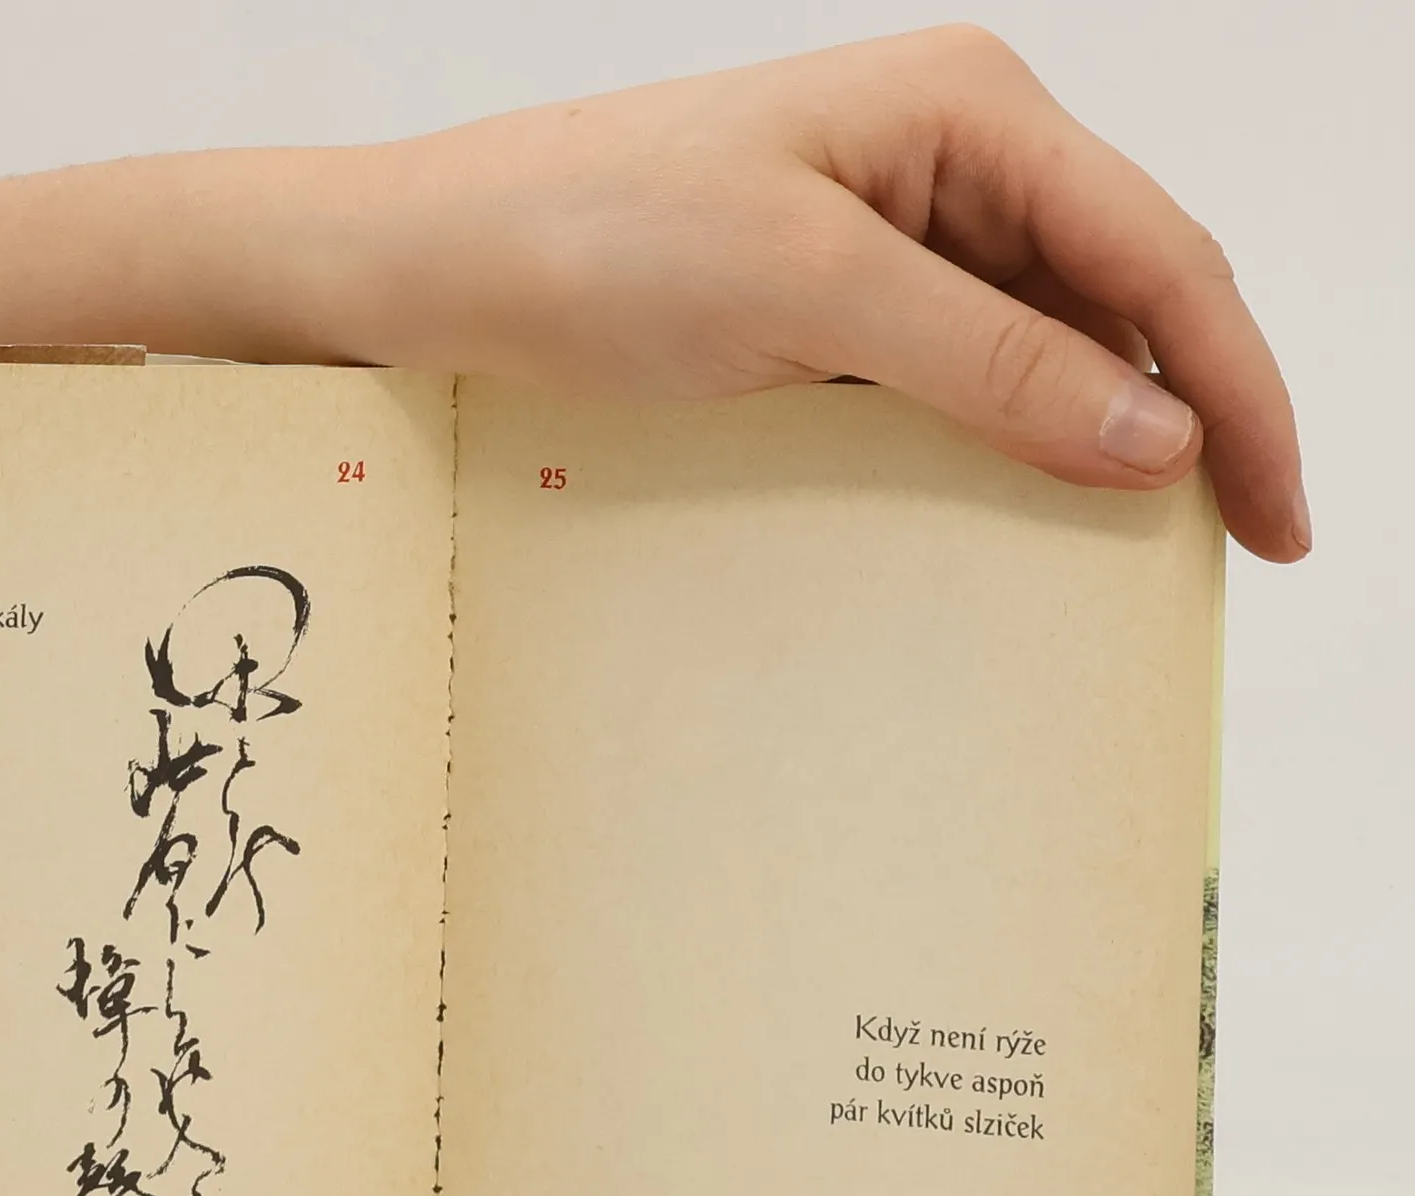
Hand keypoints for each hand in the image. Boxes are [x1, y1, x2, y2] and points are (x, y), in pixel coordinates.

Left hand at [336, 26, 1304, 560]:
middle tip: (1218, 556)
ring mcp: (889, 237)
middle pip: (1120, 299)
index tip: (1275, 518)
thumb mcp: (811, 291)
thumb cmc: (598, 238)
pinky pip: (955, 383)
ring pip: (1044, 349)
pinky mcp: (834, 308)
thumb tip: (1157, 437)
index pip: (1158, 255)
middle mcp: (950, 161)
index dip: (1237, 389)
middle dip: (1182, 419)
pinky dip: (997, 452)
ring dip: (1090, 446)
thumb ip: (993, 361)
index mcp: (970, 111)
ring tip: (1125, 560)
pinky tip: (1011, 520)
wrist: (444, 269)